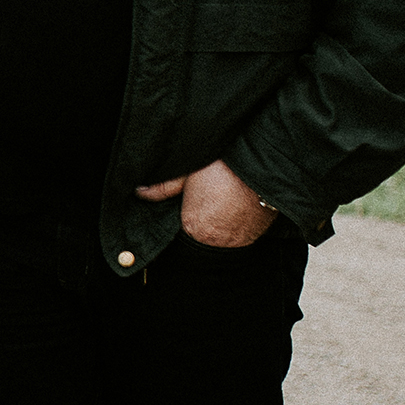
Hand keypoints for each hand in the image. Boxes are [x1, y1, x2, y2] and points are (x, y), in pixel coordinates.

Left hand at [135, 159, 275, 247]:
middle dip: (200, 223)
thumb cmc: (225, 167)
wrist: (266, 163)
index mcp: (195, 228)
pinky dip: (237, 223)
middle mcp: (218, 241)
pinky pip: (243, 233)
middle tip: (203, 200)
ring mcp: (241, 240)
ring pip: (224, 236)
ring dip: (220, 224)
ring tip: (221, 201)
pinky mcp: (260, 234)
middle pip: (202, 237)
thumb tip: (139, 192)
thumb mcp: (188, 172)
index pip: (181, 235)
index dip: (181, 219)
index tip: (185, 206)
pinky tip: (236, 204)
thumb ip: (163, 187)